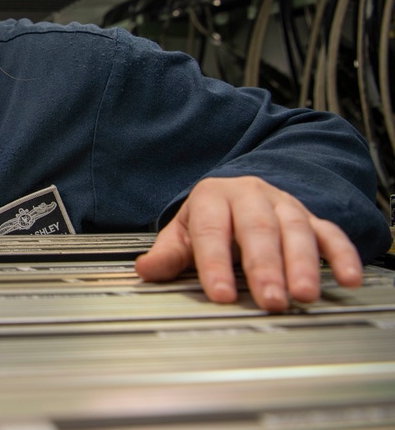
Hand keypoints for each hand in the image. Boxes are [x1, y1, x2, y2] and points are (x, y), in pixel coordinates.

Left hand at [135, 175, 363, 311]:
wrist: (239, 192)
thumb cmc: (210, 218)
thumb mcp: (183, 232)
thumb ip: (168, 254)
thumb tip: (144, 271)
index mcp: (212, 197)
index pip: (212, 231)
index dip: (215, 263)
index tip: (220, 295)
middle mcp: (249, 196)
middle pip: (257, 230)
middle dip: (264, 267)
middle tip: (269, 301)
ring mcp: (283, 205)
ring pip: (294, 230)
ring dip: (302, 264)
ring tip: (303, 295)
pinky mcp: (311, 217)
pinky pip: (330, 233)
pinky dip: (342, 255)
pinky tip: (348, 278)